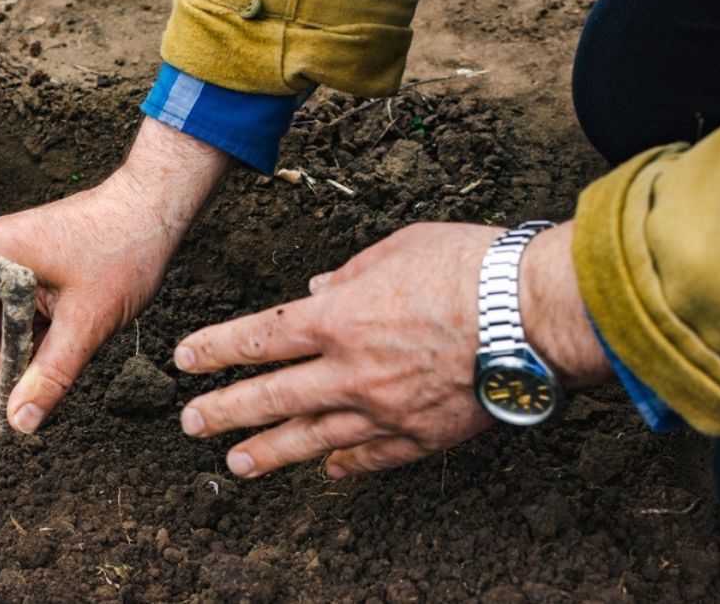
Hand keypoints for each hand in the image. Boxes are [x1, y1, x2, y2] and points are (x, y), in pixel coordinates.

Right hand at [0, 117, 231, 432]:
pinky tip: (48, 365)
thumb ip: (50, 375)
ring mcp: (13, 260)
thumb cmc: (123, 250)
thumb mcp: (87, 322)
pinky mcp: (34, 268)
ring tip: (32, 394)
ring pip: (0, 325)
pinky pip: (20, 314)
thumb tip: (20, 421)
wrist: (156, 209)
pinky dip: (31, 342)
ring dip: (14, 359)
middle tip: (9, 414)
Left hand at [174, 222, 611, 478]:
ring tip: (237, 463)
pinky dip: (347, 465)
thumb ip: (348, 274)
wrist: (535, 313)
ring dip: (269, 451)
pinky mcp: (423, 435)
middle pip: (271, 395)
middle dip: (224, 410)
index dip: (215, 350)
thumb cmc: (470, 267)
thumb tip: (315, 292)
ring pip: (313, 438)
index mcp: (338, 318)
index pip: (258, 338)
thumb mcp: (398, 247)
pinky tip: (328, 472)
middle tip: (190, 423)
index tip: (184, 359)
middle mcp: (351, 370)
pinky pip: (373, 457)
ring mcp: (384, 409)